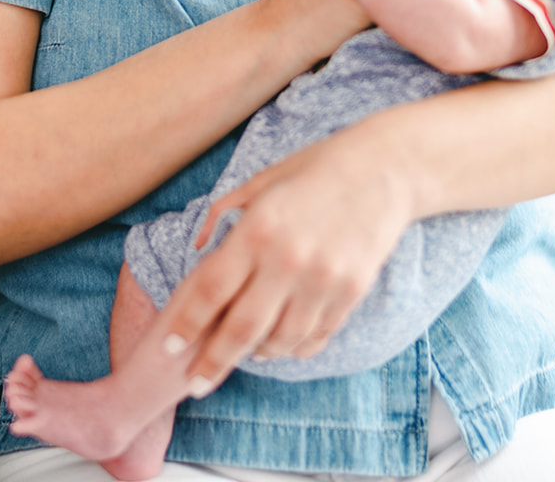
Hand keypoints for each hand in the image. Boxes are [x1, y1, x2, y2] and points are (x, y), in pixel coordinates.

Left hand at [158, 123, 413, 388]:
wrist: (384, 170)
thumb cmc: (314, 169)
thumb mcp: (261, 181)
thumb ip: (222, 212)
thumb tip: (196, 248)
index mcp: (259, 227)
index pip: (212, 289)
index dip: (187, 323)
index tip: (169, 346)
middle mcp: (289, 258)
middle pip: (242, 327)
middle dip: (213, 361)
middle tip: (194, 385)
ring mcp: (324, 279)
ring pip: (280, 340)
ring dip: (255, 356)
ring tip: (240, 359)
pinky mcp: (352, 291)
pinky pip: (316, 335)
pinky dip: (293, 348)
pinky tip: (277, 348)